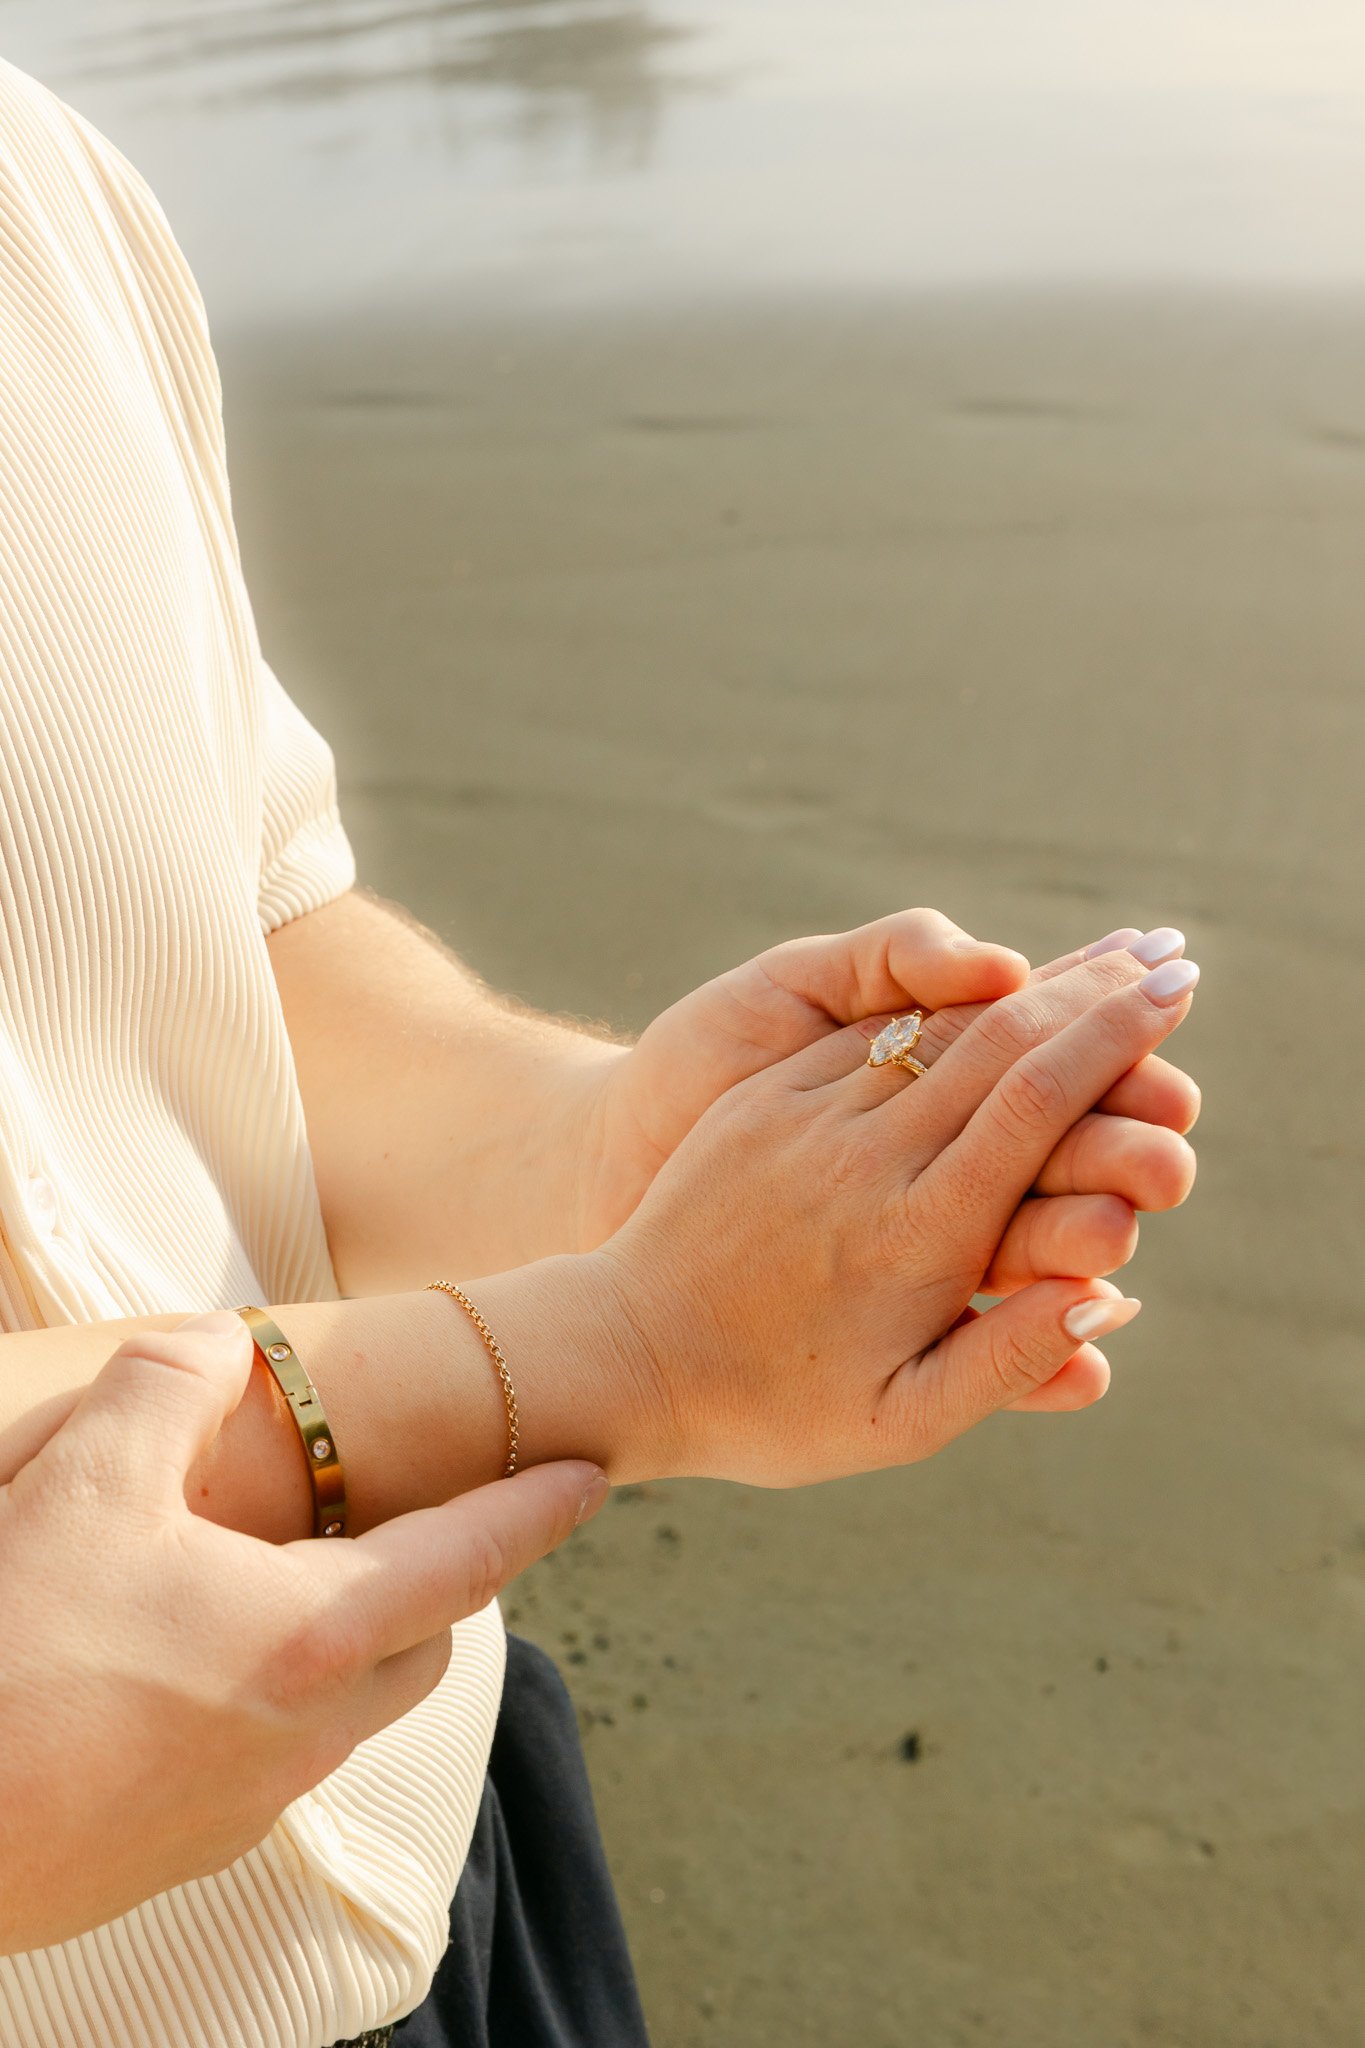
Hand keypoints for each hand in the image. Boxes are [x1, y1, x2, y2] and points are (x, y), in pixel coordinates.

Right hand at [0, 1312, 604, 1953]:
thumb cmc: (5, 1661)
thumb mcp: (83, 1480)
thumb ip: (170, 1386)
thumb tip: (222, 1345)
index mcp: (311, 1637)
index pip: (467, 1557)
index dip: (535, 1508)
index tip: (591, 1478)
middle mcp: (303, 1734)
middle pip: (420, 1647)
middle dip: (440, 1582)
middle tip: (418, 1524)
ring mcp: (244, 1805)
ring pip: (344, 1709)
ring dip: (345, 1643)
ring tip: (287, 1586)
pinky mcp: (180, 1850)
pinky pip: (264, 1760)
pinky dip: (265, 1700)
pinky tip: (184, 1668)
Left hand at [589, 946, 1199, 1485]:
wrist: (615, 1355)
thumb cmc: (770, 1409)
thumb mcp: (896, 1423)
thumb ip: (1006, 1362)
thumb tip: (1108, 1298)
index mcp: (920, 1235)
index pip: (1040, 1103)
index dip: (1114, 1039)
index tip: (1172, 993)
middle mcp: (871, 1158)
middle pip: (1004, 1045)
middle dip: (1094, 995)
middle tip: (1170, 957)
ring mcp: (812, 1119)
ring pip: (943, 1030)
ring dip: (1033, 985)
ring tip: (1106, 954)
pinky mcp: (766, 1105)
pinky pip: (869, 1037)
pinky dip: (943, 1002)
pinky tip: (993, 981)